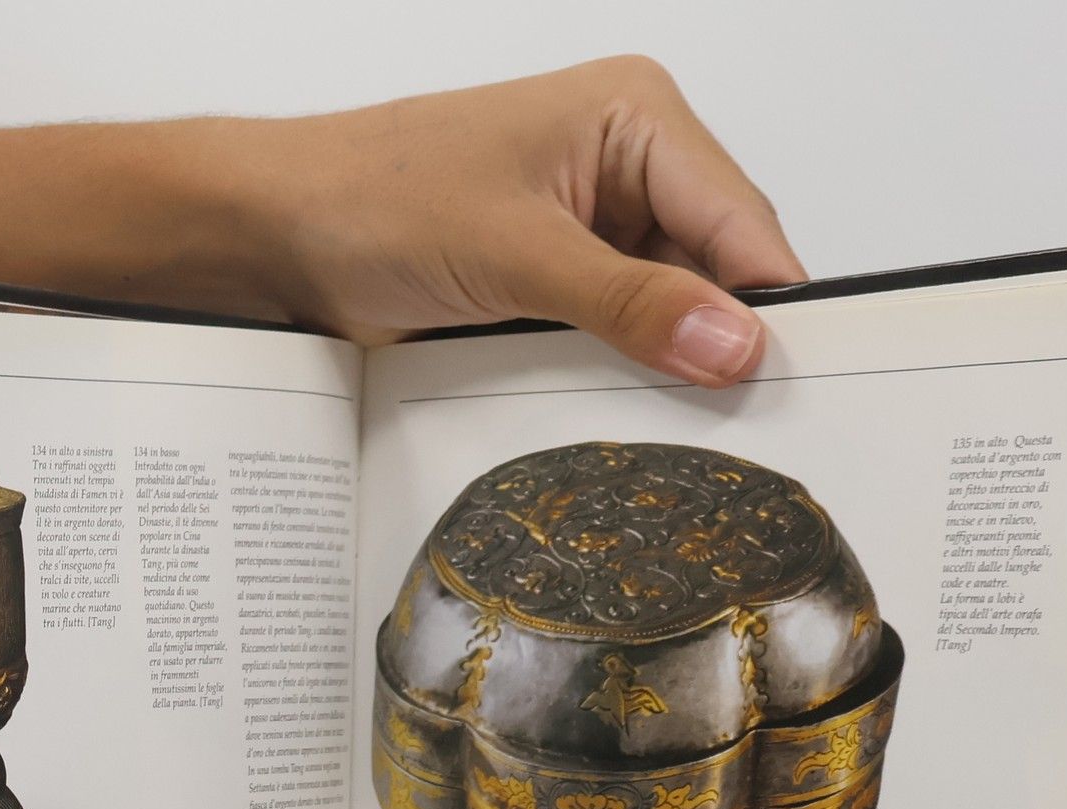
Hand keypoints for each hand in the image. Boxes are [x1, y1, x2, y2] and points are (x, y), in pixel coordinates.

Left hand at [236, 58, 804, 384]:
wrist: (281, 236)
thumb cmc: (372, 199)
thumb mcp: (512, 253)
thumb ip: (629, 302)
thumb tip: (733, 343)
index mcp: (637, 118)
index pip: (743, 225)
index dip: (767, 312)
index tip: (785, 395)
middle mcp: (630, 168)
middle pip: (719, 276)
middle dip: (717, 348)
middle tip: (730, 432)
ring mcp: (597, 233)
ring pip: (675, 320)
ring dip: (666, 373)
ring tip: (667, 429)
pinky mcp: (564, 287)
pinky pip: (623, 344)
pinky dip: (623, 382)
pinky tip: (617, 416)